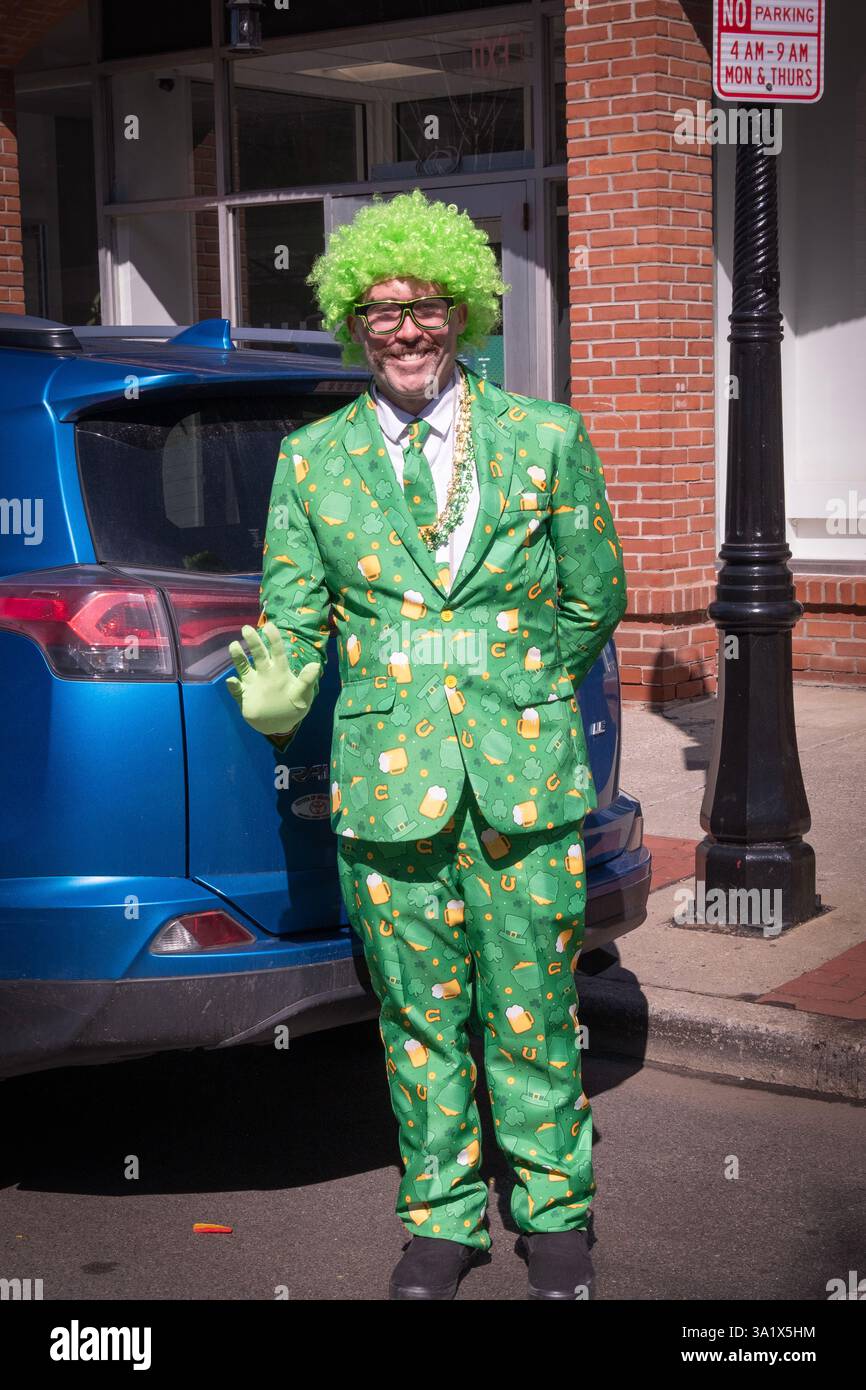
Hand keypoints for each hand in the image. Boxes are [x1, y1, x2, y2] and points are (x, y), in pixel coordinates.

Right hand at [226, 622, 320, 736]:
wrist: (279, 725)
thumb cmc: (293, 706)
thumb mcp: (303, 696)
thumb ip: (307, 681)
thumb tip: (316, 665)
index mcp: (280, 671)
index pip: (277, 652)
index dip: (273, 639)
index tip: (269, 626)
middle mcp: (265, 674)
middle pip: (258, 655)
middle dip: (253, 641)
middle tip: (246, 628)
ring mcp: (253, 684)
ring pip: (244, 667)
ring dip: (238, 657)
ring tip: (234, 645)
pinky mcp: (244, 696)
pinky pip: (237, 690)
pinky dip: (233, 686)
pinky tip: (232, 681)